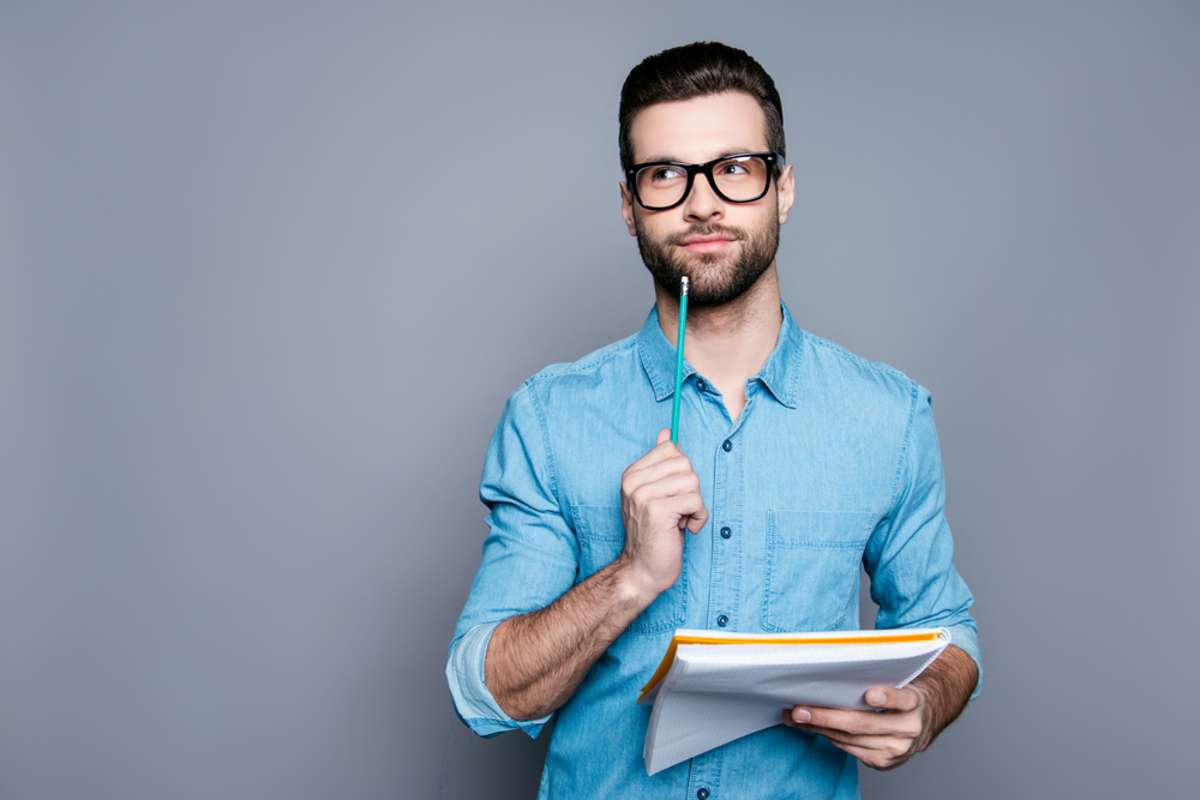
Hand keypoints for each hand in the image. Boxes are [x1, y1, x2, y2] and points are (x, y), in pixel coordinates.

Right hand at [616, 427, 708, 596]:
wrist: (642, 569)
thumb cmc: (654, 533)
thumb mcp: (654, 493)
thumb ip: (660, 463)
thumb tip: (666, 431)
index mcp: (632, 473)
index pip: (671, 449)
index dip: (681, 473)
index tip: (671, 494)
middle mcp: (633, 481)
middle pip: (685, 463)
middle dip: (690, 489)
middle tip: (676, 511)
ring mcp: (643, 494)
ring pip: (693, 481)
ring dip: (695, 505)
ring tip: (680, 520)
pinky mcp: (657, 510)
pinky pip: (695, 500)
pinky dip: (698, 518)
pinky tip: (685, 529)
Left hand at [781, 685, 931, 770]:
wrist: (923, 720)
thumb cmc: (901, 693)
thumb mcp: (899, 680)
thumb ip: (878, 677)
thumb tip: (834, 670)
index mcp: (915, 702)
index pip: (903, 699)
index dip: (888, 697)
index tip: (871, 694)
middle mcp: (908, 729)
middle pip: (864, 724)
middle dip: (827, 717)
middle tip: (799, 710)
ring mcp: (897, 749)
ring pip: (851, 740)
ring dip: (819, 729)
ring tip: (795, 718)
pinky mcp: (885, 762)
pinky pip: (851, 749)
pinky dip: (830, 737)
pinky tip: (812, 728)